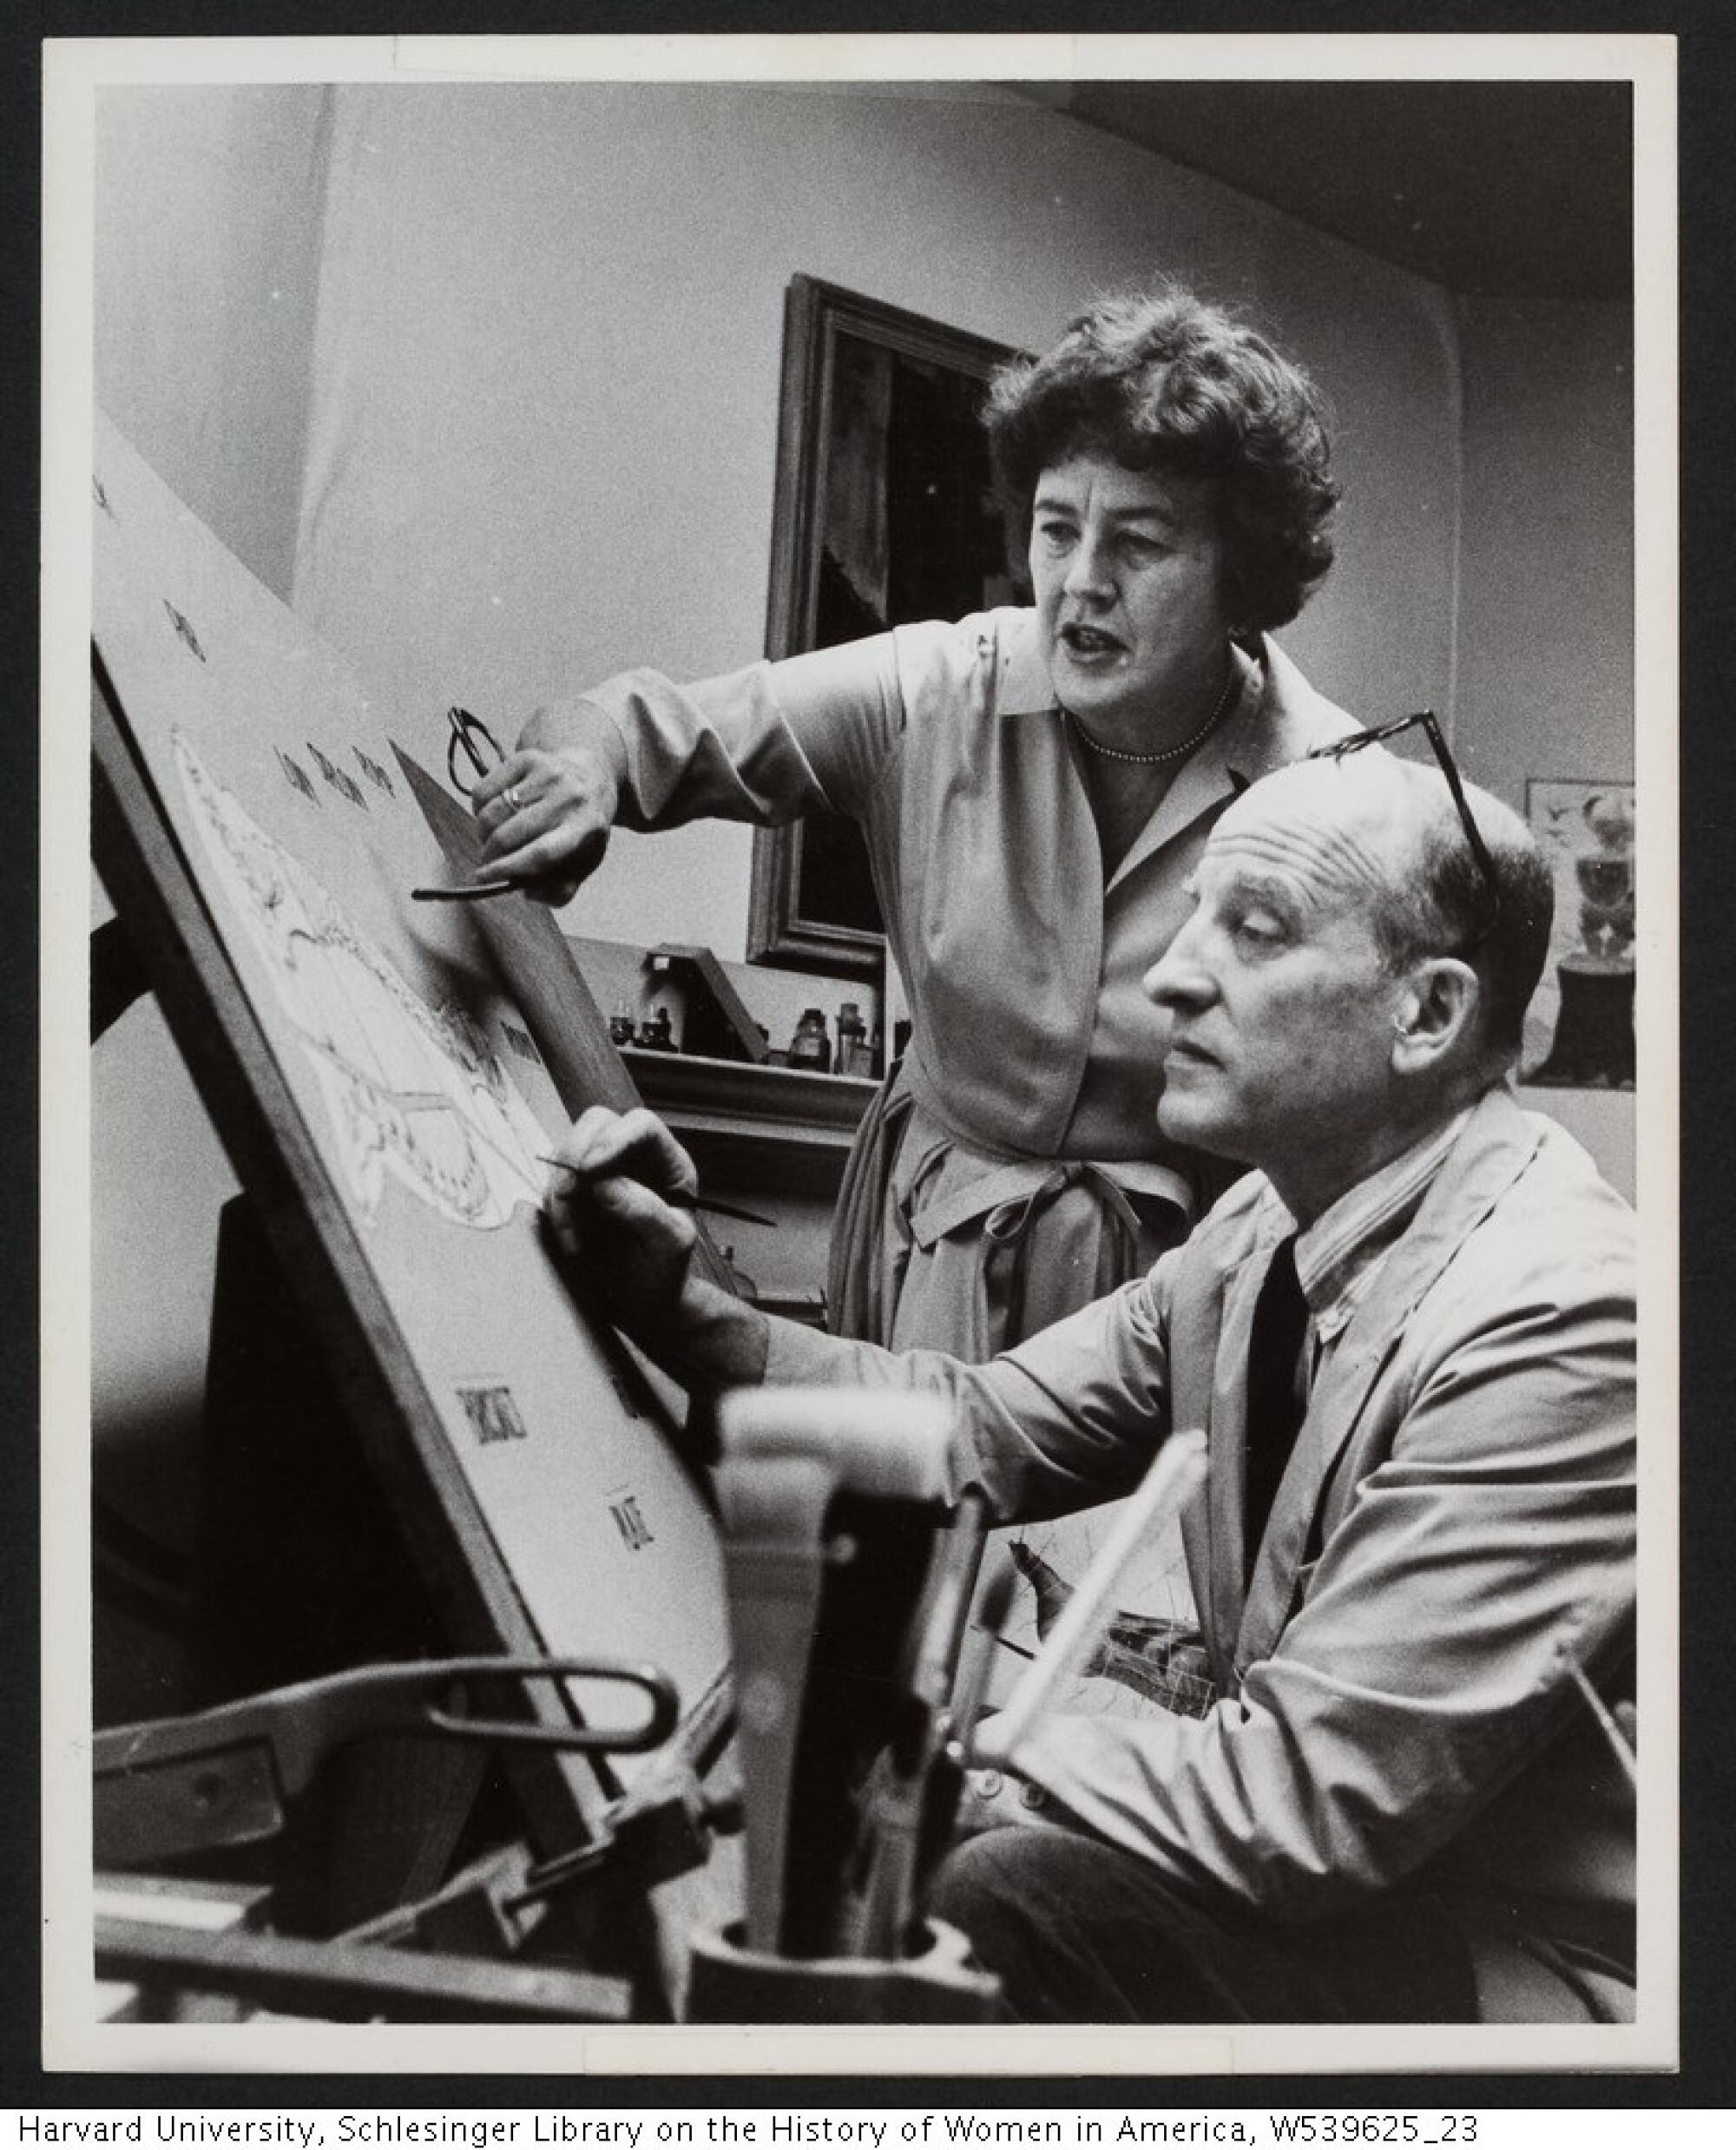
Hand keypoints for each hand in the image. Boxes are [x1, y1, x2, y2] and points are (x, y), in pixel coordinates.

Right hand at [472, 743, 619, 904]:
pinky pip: (484, 790)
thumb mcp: (584, 861)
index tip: (484, 878)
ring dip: (482, 833)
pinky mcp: (526, 758)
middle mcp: (568, 796)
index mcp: (587, 826)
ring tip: (491, 840)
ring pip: (492, 811)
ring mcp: (547, 774)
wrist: (590, 775)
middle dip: (490, 854)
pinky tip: (492, 816)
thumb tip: (528, 892)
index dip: (508, 868)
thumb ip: (561, 889)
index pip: (541, 852)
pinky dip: (478, 809)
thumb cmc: (582, 826)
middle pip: (510, 833)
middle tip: (487, 862)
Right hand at [542, 1106, 700, 1334]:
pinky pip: (552, 1184)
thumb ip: (645, 1212)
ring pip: (567, 1153)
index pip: (642, 1126)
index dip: (614, 1138)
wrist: (640, 1305)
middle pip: (597, 1123)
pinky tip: (572, 1243)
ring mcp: (601, 1173)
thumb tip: (605, 1184)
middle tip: (567, 1194)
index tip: (590, 1168)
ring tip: (575, 1240)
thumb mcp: (669, 1246)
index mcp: (668, 1163)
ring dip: (562, 1194)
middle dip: (575, 1154)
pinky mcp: (574, 1193)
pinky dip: (553, 1211)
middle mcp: (633, 1158)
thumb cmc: (664, 1273)